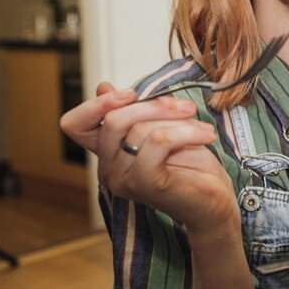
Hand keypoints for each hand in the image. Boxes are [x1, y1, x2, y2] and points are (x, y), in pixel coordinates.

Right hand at [60, 82, 238, 235]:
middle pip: (113, 119)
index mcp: (108, 152)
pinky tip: (206, 136)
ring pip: (139, 129)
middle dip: (155, 105)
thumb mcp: (161, 128)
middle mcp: (108, 168)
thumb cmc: (191, 166)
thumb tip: (103, 87)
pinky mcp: (144, 183)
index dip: (95, 104)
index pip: (74, 125)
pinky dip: (186, 131)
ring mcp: (123, 179)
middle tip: (188, 108)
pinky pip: (158, 141)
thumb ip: (135, 111)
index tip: (130, 93)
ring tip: (203, 129)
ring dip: (179, 121)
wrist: (214, 202)